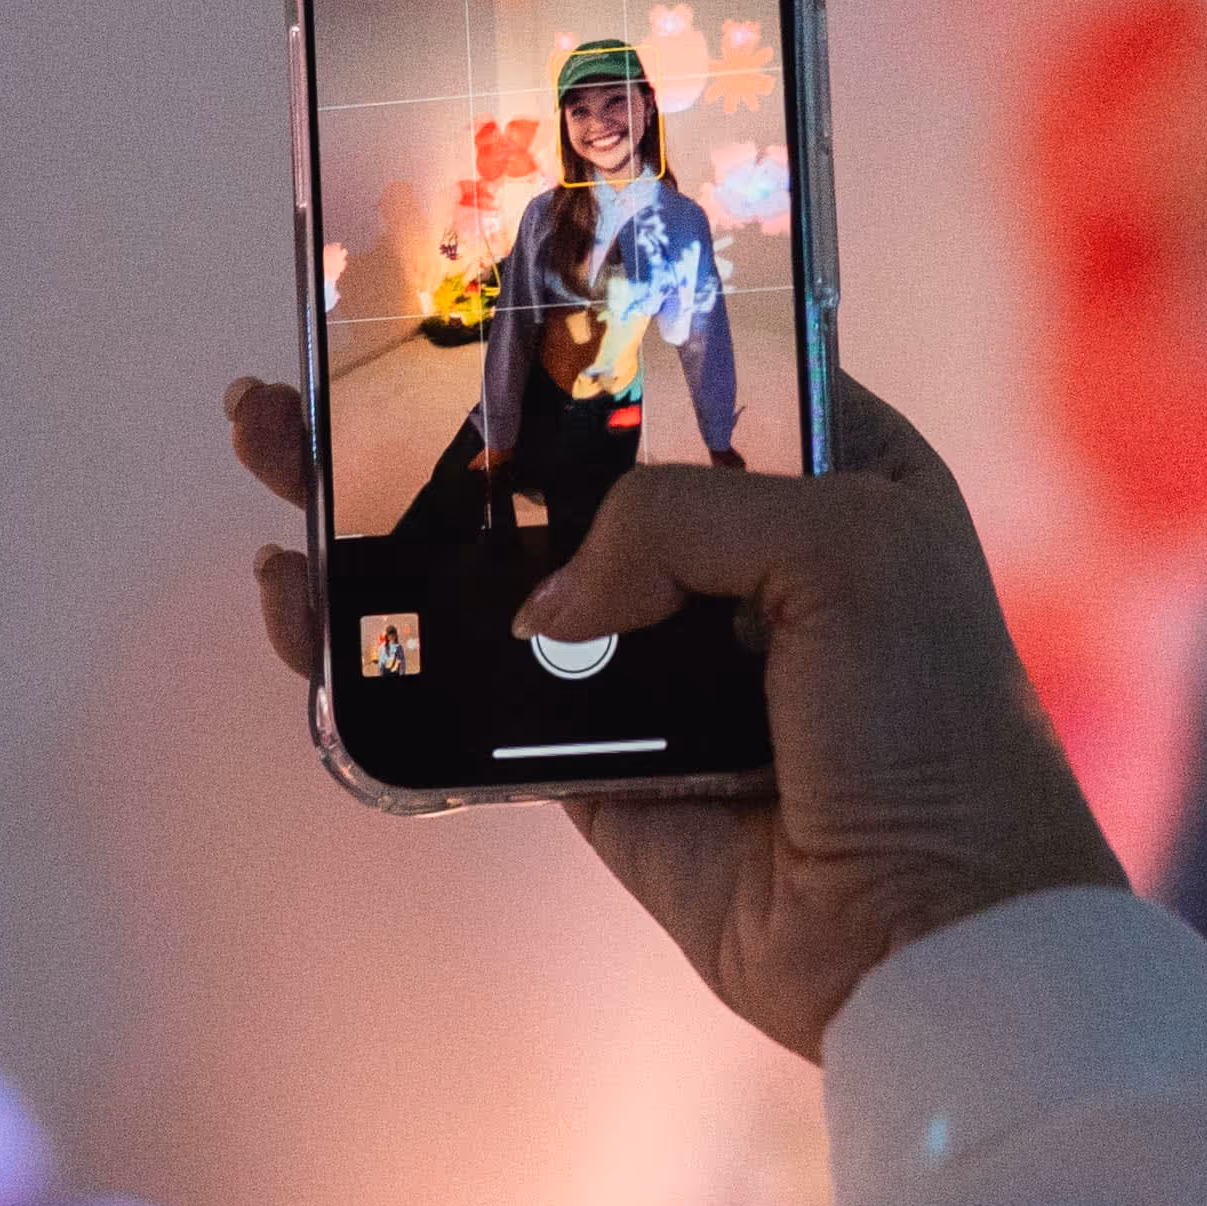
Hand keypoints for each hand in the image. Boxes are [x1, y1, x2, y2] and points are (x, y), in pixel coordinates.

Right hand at [222, 370, 1121, 1059]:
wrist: (930, 936)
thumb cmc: (935, 725)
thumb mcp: (847, 550)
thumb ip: (681, 516)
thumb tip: (547, 597)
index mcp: (829, 468)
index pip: (683, 359)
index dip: (583, 314)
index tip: (472, 269)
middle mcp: (737, 551)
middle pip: (558, 457)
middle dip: (438, 407)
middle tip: (325, 355)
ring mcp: (655, 655)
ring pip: (494, 567)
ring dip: (379, 515)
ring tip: (271, 445)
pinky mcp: (593, 761)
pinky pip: (470, 693)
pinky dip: (381, 652)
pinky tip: (297, 602)